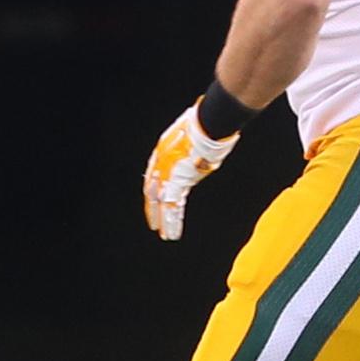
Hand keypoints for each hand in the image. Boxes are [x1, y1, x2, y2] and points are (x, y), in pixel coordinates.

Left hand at [143, 103, 238, 241]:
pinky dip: (173, 221)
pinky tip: (172, 233)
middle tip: (154, 226)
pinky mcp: (178, 182)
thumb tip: (200, 157)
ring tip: (166, 235)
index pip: (153, 180)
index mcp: (161, 155)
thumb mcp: (189, 136)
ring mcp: (168, 174)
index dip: (153, 194)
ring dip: (165, 221)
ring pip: (163, 204)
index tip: (155, 205)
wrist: (206, 125)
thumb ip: (188, 150)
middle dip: (154, 211)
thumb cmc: (201, 125)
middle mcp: (161, 166)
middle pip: (153, 194)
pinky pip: (172, 207)